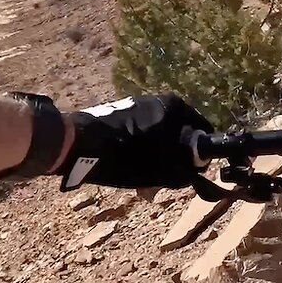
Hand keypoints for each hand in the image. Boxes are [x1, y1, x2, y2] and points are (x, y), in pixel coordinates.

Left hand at [56, 94, 213, 189]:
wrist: (79, 144)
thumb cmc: (128, 156)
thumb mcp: (164, 170)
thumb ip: (187, 169)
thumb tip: (198, 168)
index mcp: (176, 107)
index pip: (202, 133)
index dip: (196, 158)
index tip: (186, 174)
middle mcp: (160, 101)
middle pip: (179, 136)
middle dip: (173, 160)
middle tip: (162, 181)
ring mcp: (138, 105)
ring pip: (159, 138)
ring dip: (156, 159)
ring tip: (143, 180)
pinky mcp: (119, 113)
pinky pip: (140, 135)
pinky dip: (139, 151)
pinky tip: (127, 168)